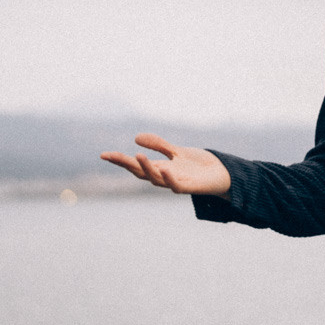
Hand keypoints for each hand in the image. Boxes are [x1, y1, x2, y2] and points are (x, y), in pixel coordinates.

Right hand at [100, 133, 231, 195]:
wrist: (221, 174)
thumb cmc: (198, 165)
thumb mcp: (176, 151)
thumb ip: (159, 145)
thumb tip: (136, 137)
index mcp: (159, 168)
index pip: (135, 165)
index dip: (120, 160)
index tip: (103, 154)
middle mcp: (163, 177)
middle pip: (140, 172)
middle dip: (126, 164)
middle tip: (111, 155)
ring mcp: (175, 183)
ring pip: (156, 179)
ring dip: (146, 168)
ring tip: (137, 155)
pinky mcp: (189, 188)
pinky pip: (177, 186)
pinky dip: (170, 179)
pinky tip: (165, 170)